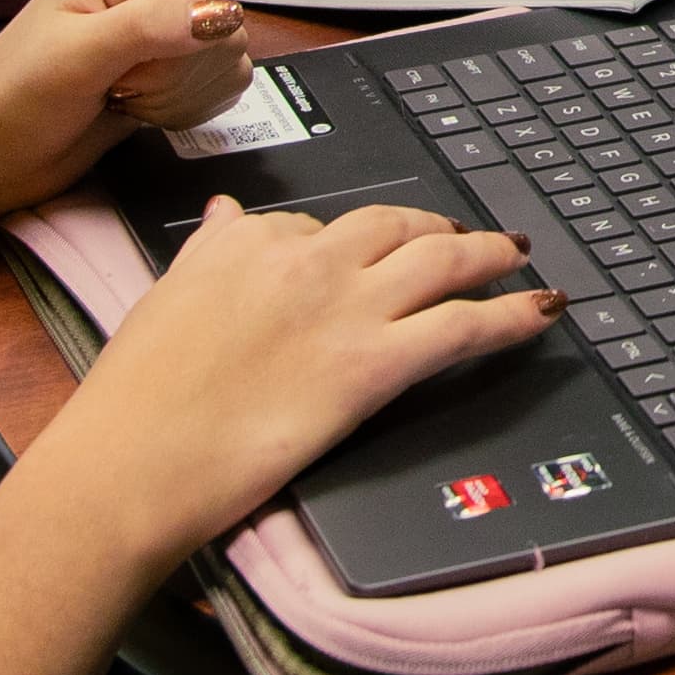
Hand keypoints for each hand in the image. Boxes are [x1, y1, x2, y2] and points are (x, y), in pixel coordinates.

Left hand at [0, 0, 258, 217]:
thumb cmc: (12, 101)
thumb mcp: (76, 59)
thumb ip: (148, 28)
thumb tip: (226, 14)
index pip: (205, 1)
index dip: (179, 51)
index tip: (121, 76)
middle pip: (223, 32)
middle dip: (177, 77)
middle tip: (117, 89)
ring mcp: (159, 24)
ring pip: (227, 62)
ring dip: (180, 97)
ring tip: (122, 98)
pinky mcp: (168, 65)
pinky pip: (220, 85)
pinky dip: (186, 108)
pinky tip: (138, 109)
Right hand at [21, 197, 561, 585]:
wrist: (133, 462)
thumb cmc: (136, 402)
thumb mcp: (164, 298)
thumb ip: (209, 250)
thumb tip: (228, 211)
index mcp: (247, 243)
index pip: (318, 226)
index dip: (351, 244)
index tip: (368, 257)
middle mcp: (303, 261)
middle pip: (396, 226)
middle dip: (439, 228)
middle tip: (468, 238)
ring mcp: (345, 309)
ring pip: (442, 261)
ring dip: (488, 254)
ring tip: (515, 256)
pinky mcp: (373, 363)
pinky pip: (463, 326)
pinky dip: (512, 314)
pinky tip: (541, 310)